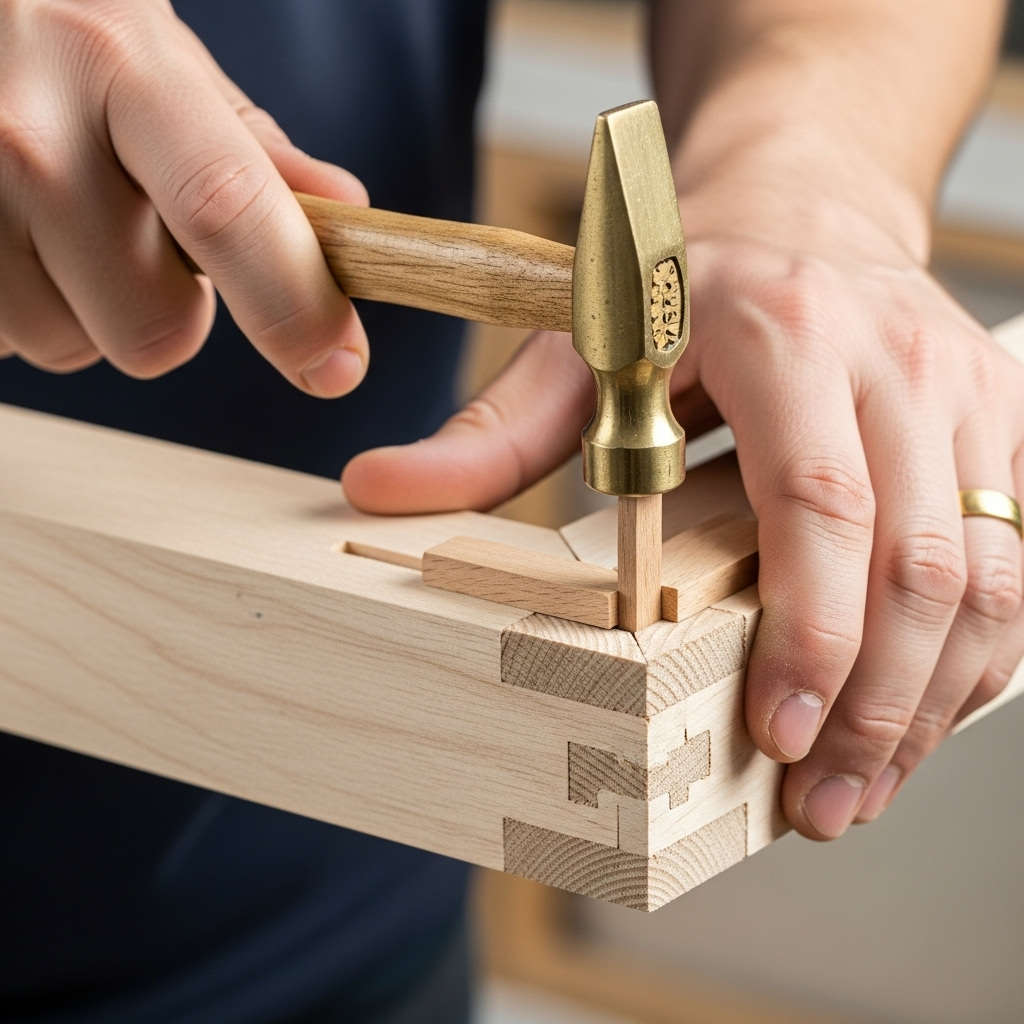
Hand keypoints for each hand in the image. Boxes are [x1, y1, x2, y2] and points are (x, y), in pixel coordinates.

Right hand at [0, 0, 366, 395]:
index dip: (293, 305)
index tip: (337, 365)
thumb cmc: (73, 45)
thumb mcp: (170, 70)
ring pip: (73, 347)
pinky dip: (26, 309)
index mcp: (125, 72)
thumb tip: (349, 217)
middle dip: (173, 311)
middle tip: (141, 240)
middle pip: (157, 330)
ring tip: (61, 224)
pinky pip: (7, 341)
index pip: (227, 210)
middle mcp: (29, 134)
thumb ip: (259, 156)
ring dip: (88, 310)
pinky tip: (16, 235)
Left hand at [344, 179, 1023, 839]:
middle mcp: (897, 362)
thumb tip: (380, 490)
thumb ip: (491, 431)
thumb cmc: (686, 288)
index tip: (775, 733)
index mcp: (787, 336)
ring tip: (860, 788)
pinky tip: (912, 718)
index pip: (818, 502)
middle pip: (919, 564)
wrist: (800, 209)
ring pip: (989, 577)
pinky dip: (971, 658)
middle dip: (873, 705)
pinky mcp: (999, 426)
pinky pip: (1015, 561)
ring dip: (928, 702)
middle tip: (818, 802)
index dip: (808, 631)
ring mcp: (966, 393)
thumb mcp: (580, 344)